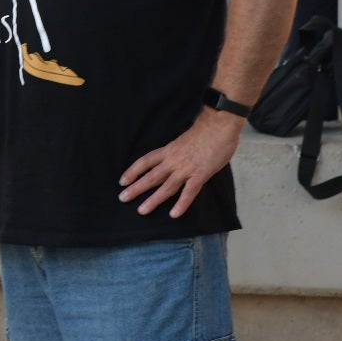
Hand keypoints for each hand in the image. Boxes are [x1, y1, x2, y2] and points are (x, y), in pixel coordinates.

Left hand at [118, 111, 244, 218]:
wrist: (219, 125)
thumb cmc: (204, 132)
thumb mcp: (182, 141)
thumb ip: (176, 153)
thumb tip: (172, 162)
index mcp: (168, 150)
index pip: (145, 161)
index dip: (132, 171)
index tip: (122, 181)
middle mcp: (173, 160)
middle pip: (151, 176)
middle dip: (136, 188)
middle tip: (122, 198)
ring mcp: (186, 168)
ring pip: (166, 187)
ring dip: (153, 200)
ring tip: (142, 211)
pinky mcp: (200, 174)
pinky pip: (189, 192)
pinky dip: (181, 204)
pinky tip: (174, 215)